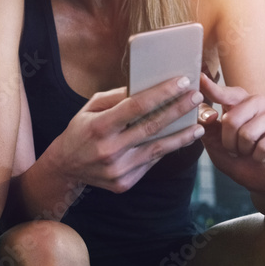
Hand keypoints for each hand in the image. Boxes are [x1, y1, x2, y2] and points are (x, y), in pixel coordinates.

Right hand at [46, 76, 204, 193]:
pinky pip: (150, 163)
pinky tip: (180, 140)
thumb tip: (145, 86)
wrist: (65, 167)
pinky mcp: (124, 183)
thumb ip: (117, 97)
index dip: (162, 93)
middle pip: (152, 127)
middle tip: (198, 98)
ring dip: (182, 136)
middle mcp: (109, 150)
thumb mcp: (90, 107)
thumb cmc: (80, 130)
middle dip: (178, 110)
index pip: (137, 106)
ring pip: (158, 149)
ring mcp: (118, 169)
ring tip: (199, 125)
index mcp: (99, 126)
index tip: (182, 82)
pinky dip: (166, 150)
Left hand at [198, 73, 264, 193]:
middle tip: (234, 148)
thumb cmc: (236, 157)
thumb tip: (207, 114)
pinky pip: (263, 146)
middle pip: (232, 118)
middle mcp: (256, 104)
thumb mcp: (214, 144)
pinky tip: (261, 156)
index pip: (225, 93)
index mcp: (237, 103)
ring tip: (248, 151)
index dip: (212, 88)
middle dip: (228, 141)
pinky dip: (258, 157)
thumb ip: (207, 128)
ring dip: (243, 150)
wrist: (258, 179)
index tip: (200, 78)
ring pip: (247, 133)